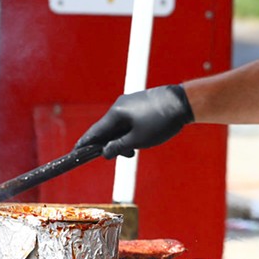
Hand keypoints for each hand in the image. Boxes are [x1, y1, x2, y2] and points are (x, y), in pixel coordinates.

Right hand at [76, 85, 193, 158]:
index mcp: (115, 113)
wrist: (183, 103)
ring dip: (122, 140)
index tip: (75, 151)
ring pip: (119, 125)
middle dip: (110, 144)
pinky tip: (141, 138)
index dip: (84, 143)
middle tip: (119, 155)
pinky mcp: (140, 102)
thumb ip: (118, 147)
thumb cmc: (161, 122)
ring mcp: (130, 102)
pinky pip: (128, 120)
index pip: (94, 131)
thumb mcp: (138, 140)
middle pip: (107, 129)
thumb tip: (104, 152)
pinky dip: (130, 131)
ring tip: (134, 150)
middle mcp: (119, 105)